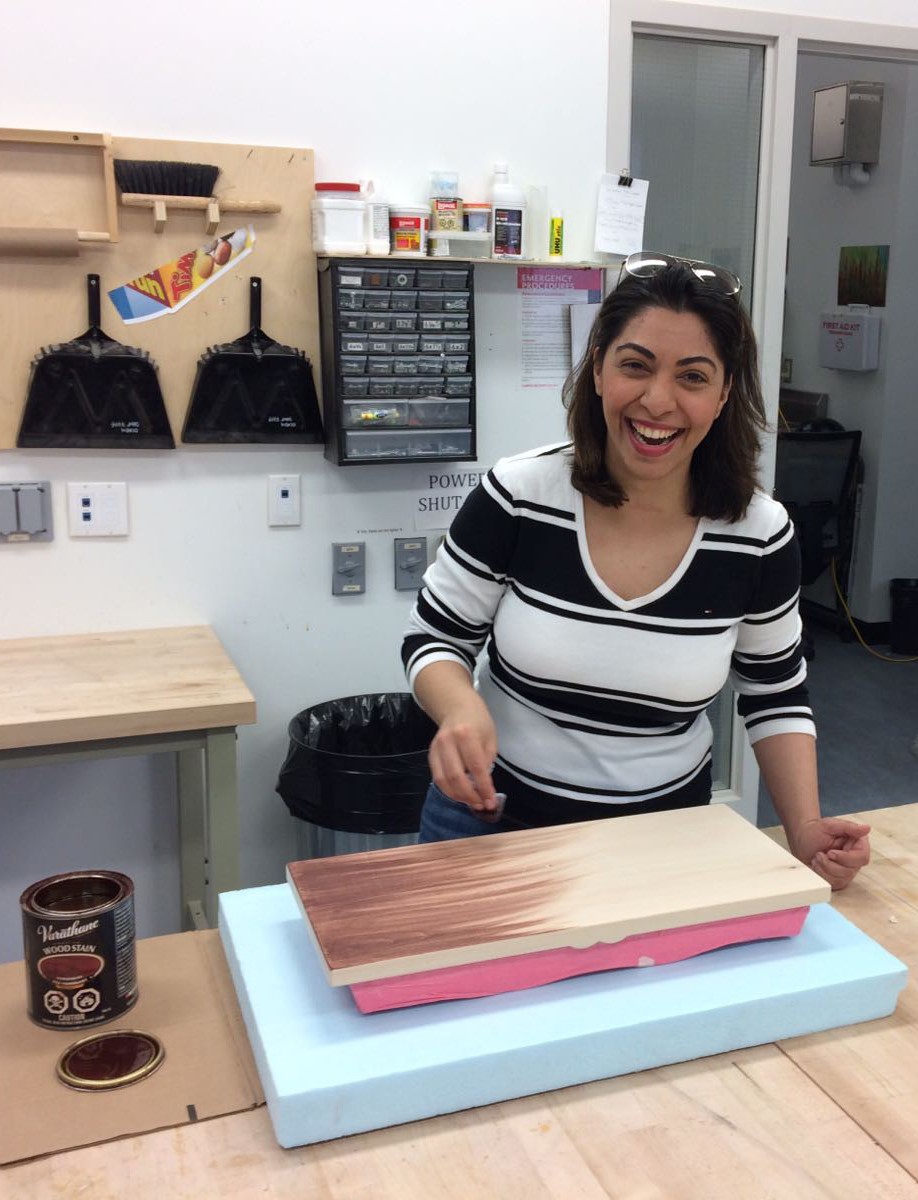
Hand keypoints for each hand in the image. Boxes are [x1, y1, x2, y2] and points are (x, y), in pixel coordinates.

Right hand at [428, 692, 499, 813]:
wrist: (457, 707)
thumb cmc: (478, 722)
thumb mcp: (490, 738)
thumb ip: (486, 761)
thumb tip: (483, 787)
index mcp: (466, 734)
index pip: (476, 767)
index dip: (484, 788)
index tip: (491, 802)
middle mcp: (448, 741)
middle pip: (456, 776)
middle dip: (470, 795)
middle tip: (481, 805)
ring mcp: (436, 748)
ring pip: (443, 780)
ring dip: (457, 796)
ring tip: (471, 802)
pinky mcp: (430, 754)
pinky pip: (437, 777)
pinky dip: (448, 790)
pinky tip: (459, 794)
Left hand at [789, 817, 870, 890]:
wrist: (801, 839)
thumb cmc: (815, 831)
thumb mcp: (830, 825)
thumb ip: (849, 827)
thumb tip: (866, 828)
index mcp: (857, 844)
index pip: (862, 857)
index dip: (847, 858)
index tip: (831, 853)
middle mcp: (855, 858)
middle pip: (851, 870)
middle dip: (831, 864)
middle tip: (819, 854)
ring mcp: (847, 870)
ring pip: (841, 879)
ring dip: (824, 868)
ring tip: (817, 857)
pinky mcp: (838, 879)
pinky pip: (833, 883)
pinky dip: (821, 874)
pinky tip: (816, 865)